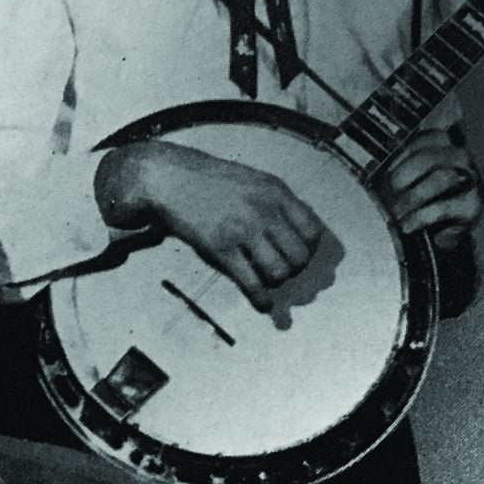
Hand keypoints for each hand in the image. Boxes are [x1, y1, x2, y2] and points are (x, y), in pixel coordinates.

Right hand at [96, 138, 326, 310]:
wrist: (171, 178)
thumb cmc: (211, 180)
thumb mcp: (252, 180)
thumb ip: (275, 202)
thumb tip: (295, 231)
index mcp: (276, 192)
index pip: (312, 231)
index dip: (308, 248)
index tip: (297, 253)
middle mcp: (265, 211)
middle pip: (299, 256)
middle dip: (293, 268)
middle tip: (280, 269)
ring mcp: (243, 230)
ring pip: (279, 271)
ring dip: (275, 282)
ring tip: (266, 280)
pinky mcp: (222, 248)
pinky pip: (251, 282)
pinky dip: (260, 299)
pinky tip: (262, 304)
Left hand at [380, 129, 482, 240]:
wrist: (443, 230)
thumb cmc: (423, 198)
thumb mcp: (410, 177)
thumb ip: (399, 163)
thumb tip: (377, 162)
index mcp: (443, 144)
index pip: (421, 139)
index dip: (399, 155)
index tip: (384, 173)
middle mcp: (460, 157)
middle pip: (428, 158)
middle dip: (402, 177)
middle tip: (387, 194)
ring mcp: (470, 180)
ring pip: (440, 179)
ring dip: (411, 198)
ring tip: (395, 213)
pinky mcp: (471, 206)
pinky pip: (441, 208)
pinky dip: (419, 218)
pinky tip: (406, 226)